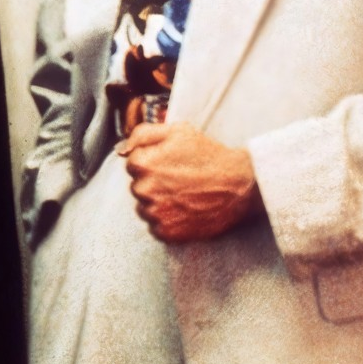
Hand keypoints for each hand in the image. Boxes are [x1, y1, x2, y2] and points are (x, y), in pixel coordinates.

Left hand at [122, 121, 261, 242]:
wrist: (240, 185)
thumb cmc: (209, 156)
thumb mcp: (177, 131)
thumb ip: (142, 134)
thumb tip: (121, 149)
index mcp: (142, 164)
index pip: (132, 164)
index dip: (152, 162)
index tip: (170, 164)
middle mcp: (144, 190)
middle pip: (137, 187)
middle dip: (153, 183)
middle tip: (180, 180)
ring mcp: (155, 213)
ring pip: (145, 208)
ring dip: (158, 203)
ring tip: (184, 196)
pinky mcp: (167, 233)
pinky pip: (156, 227)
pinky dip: (167, 221)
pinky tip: (185, 211)